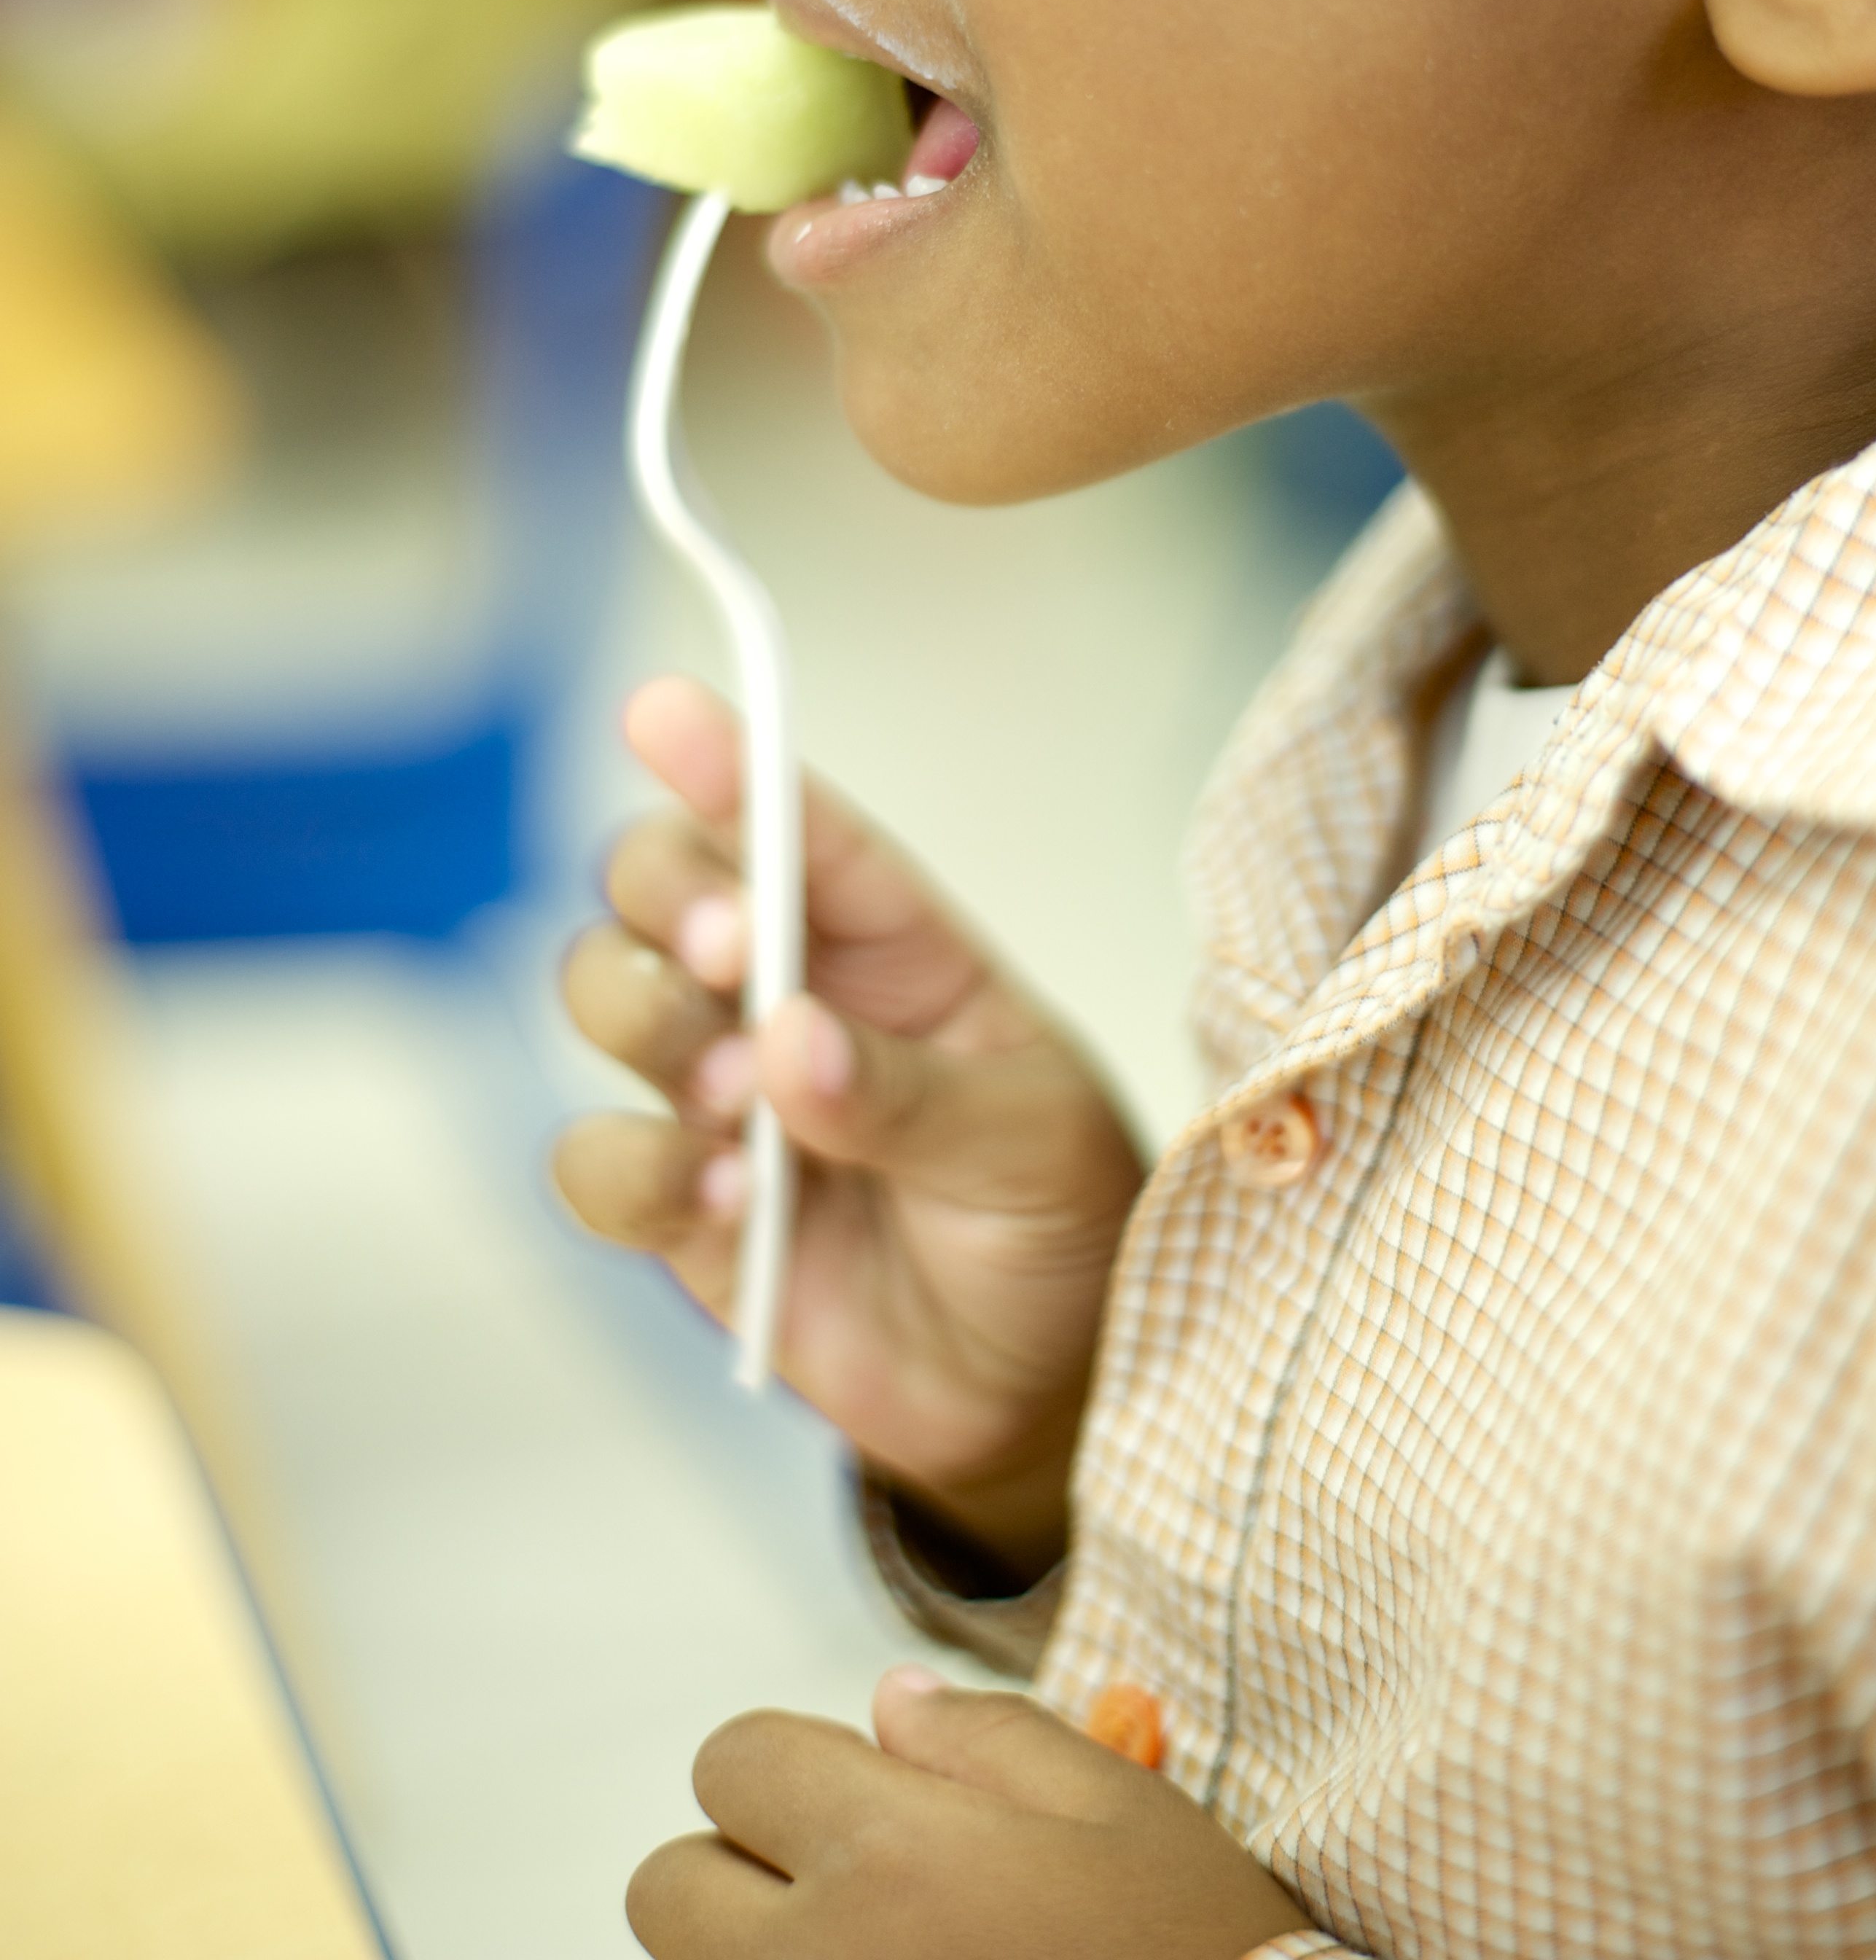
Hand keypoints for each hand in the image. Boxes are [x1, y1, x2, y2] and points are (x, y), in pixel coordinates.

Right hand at [553, 678, 1145, 1569]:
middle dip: (671, 896)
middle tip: (731, 954)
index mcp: (891, 942)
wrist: (1040, 1389)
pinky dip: (637, 1172)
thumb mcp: (1029, 1142)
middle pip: (662, 884)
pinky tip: (729, 1207)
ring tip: (741, 1101)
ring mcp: (721, 1097)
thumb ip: (911, 1093)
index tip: (660, 711)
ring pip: (607, 996)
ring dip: (650, 1025)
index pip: (795, 827)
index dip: (723, 760)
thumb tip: (787, 1045)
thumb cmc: (1055, 1221)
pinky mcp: (680, 1210)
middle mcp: (787, 995)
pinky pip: (595, 1162)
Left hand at [626, 1670, 1310, 1959]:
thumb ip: (991, 1738)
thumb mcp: (1121, 1813)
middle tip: (853, 1901)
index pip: (731, 1760)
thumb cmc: (1195, 1959)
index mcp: (888, 1851)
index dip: (795, 1768)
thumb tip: (887, 1705)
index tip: (860, 1804)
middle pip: (670, 1889)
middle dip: (745, 1876)